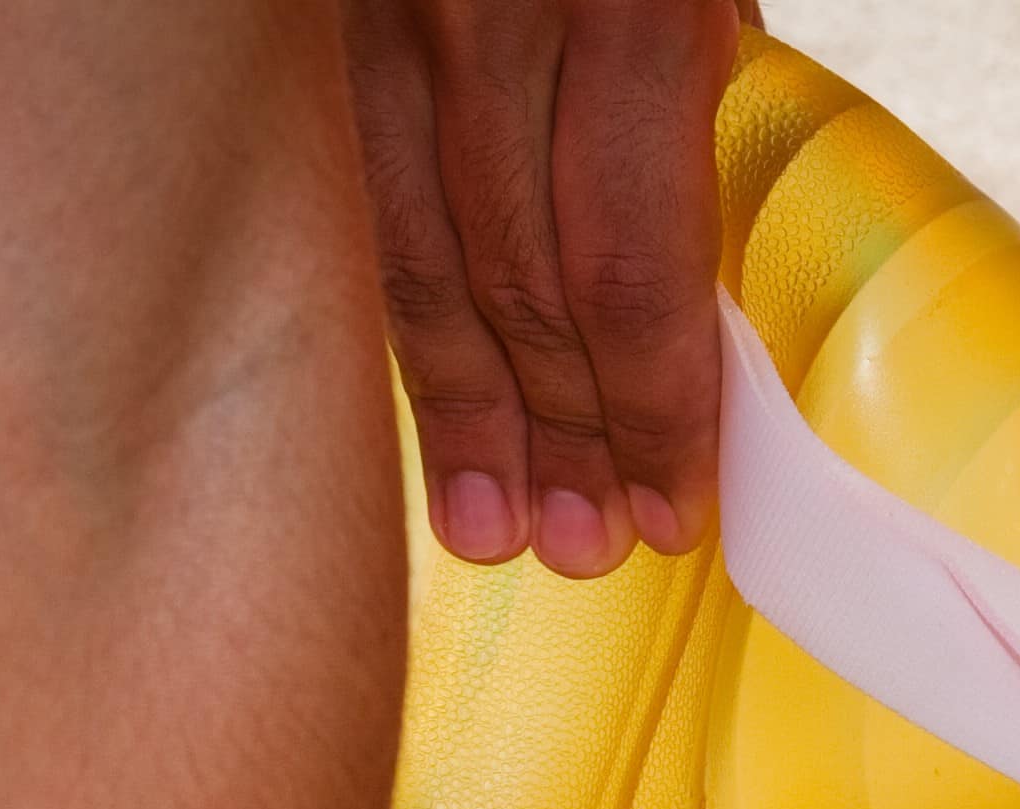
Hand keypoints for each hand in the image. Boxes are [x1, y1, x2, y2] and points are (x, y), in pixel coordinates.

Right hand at [341, 0, 737, 571]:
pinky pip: (369, 202)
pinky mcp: (335, 26)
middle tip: (582, 544)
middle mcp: (490, 21)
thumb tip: (683, 268)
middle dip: (559, 435)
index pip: (628, 267)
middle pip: (522, 287)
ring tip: (491, 528)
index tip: (670, 503)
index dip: (648, 407)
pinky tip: (428, 403)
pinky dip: (407, 315)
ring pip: (424, 261)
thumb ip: (683, 93)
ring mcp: (395, 24)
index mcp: (620, 8)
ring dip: (463, 415)